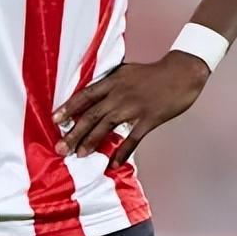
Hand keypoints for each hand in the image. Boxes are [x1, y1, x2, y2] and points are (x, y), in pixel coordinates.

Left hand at [52, 51, 210, 168]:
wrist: (181, 72)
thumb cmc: (153, 72)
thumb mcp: (127, 72)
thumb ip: (111, 83)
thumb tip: (94, 95)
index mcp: (113, 80)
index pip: (85, 95)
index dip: (69, 108)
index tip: (55, 120)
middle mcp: (119, 94)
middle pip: (91, 114)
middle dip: (74, 132)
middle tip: (60, 147)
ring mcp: (134, 107)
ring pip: (107, 126)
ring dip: (92, 142)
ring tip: (79, 155)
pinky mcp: (149, 118)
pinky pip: (132, 138)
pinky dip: (122, 152)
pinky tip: (113, 164)